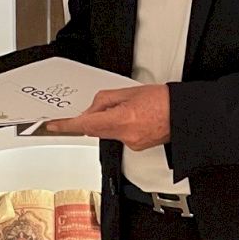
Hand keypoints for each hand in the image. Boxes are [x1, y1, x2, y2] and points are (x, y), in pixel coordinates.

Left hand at [46, 84, 170, 149]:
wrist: (184, 114)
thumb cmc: (164, 101)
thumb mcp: (129, 92)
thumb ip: (105, 100)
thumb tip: (92, 108)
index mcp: (122, 119)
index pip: (85, 124)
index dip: (66, 125)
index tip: (54, 125)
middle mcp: (126, 136)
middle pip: (96, 129)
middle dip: (93, 118)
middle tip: (106, 106)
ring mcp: (132, 144)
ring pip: (108, 133)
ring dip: (110, 122)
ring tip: (129, 109)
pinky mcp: (137, 147)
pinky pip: (120, 137)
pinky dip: (120, 127)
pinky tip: (134, 118)